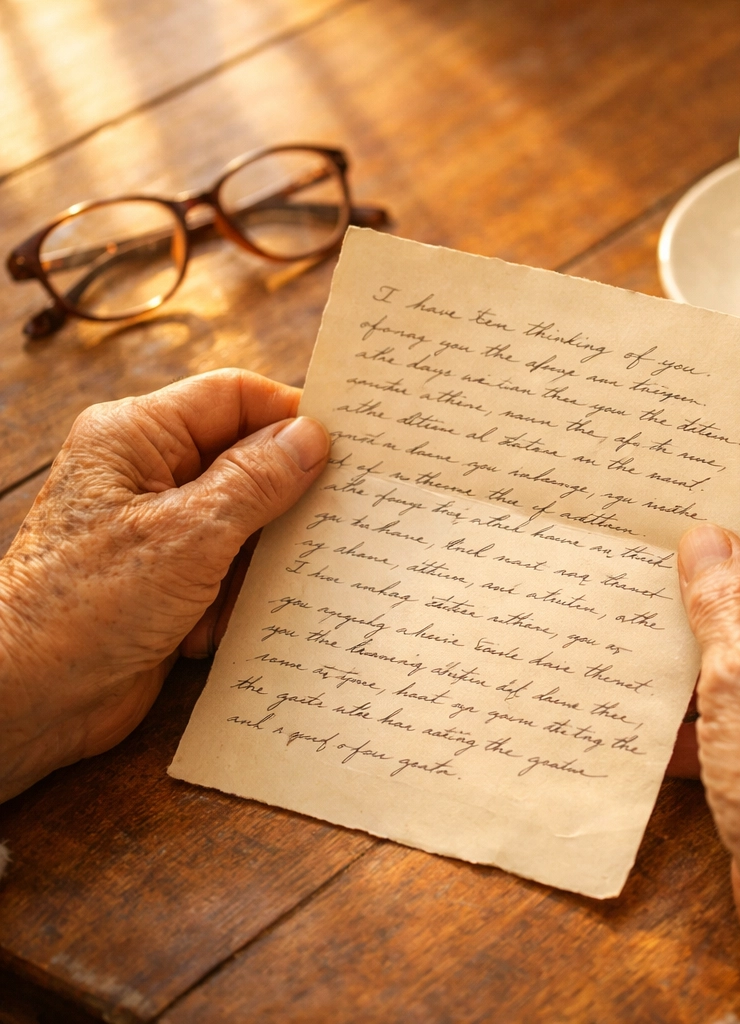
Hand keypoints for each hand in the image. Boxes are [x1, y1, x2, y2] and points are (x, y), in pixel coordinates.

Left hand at [0, 369, 329, 801]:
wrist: (29, 701)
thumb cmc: (85, 608)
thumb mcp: (189, 535)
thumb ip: (255, 481)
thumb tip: (310, 437)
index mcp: (137, 437)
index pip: (234, 397)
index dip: (290, 415)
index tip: (345, 445)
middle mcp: (149, 474)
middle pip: (245, 458)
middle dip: (286, 494)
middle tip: (335, 517)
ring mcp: (160, 527)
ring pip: (246, 517)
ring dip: (262, 555)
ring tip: (260, 586)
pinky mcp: (171, 576)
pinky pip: (232, 564)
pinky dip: (239, 592)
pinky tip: (220, 623)